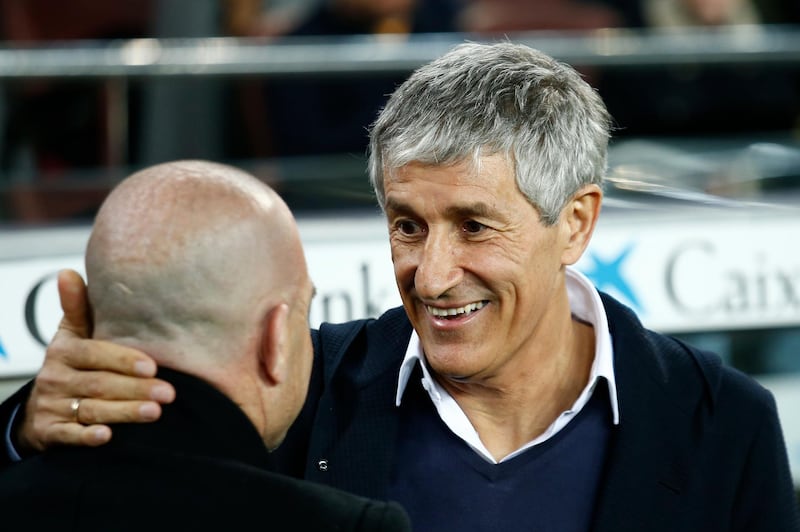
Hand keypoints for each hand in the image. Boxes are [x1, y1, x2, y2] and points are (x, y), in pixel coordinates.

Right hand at [17, 269, 175, 452]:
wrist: (40, 409)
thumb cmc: (71, 365)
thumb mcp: (72, 334)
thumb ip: (77, 306)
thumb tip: (68, 272)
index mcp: (65, 351)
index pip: (96, 354)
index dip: (124, 360)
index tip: (153, 366)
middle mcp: (56, 378)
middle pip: (99, 384)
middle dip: (135, 389)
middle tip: (168, 393)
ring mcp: (53, 406)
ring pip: (91, 410)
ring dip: (123, 412)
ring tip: (154, 413)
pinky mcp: (51, 432)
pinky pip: (69, 435)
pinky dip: (87, 436)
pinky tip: (107, 436)